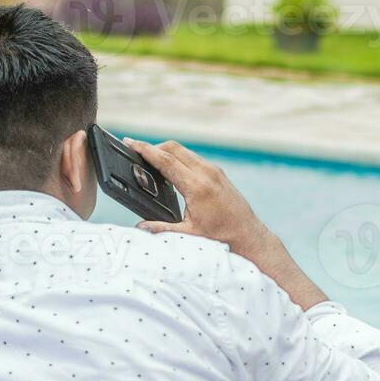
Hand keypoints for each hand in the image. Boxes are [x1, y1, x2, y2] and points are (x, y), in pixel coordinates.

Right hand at [124, 138, 327, 309]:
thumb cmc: (222, 237)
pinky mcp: (219, 174)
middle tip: (135, 150)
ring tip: (149, 159)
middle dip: (153, 147)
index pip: (165, 160)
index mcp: (197, 186)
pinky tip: (171, 169)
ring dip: (166, 152)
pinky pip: (194, 158)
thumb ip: (162, 229)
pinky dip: (179, 159)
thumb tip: (139, 228)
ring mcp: (215, 171)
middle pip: (174, 148)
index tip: (130, 143)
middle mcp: (207, 173)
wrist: (250, 237)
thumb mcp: (189, 235)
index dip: (145, 150)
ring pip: (185, 152)